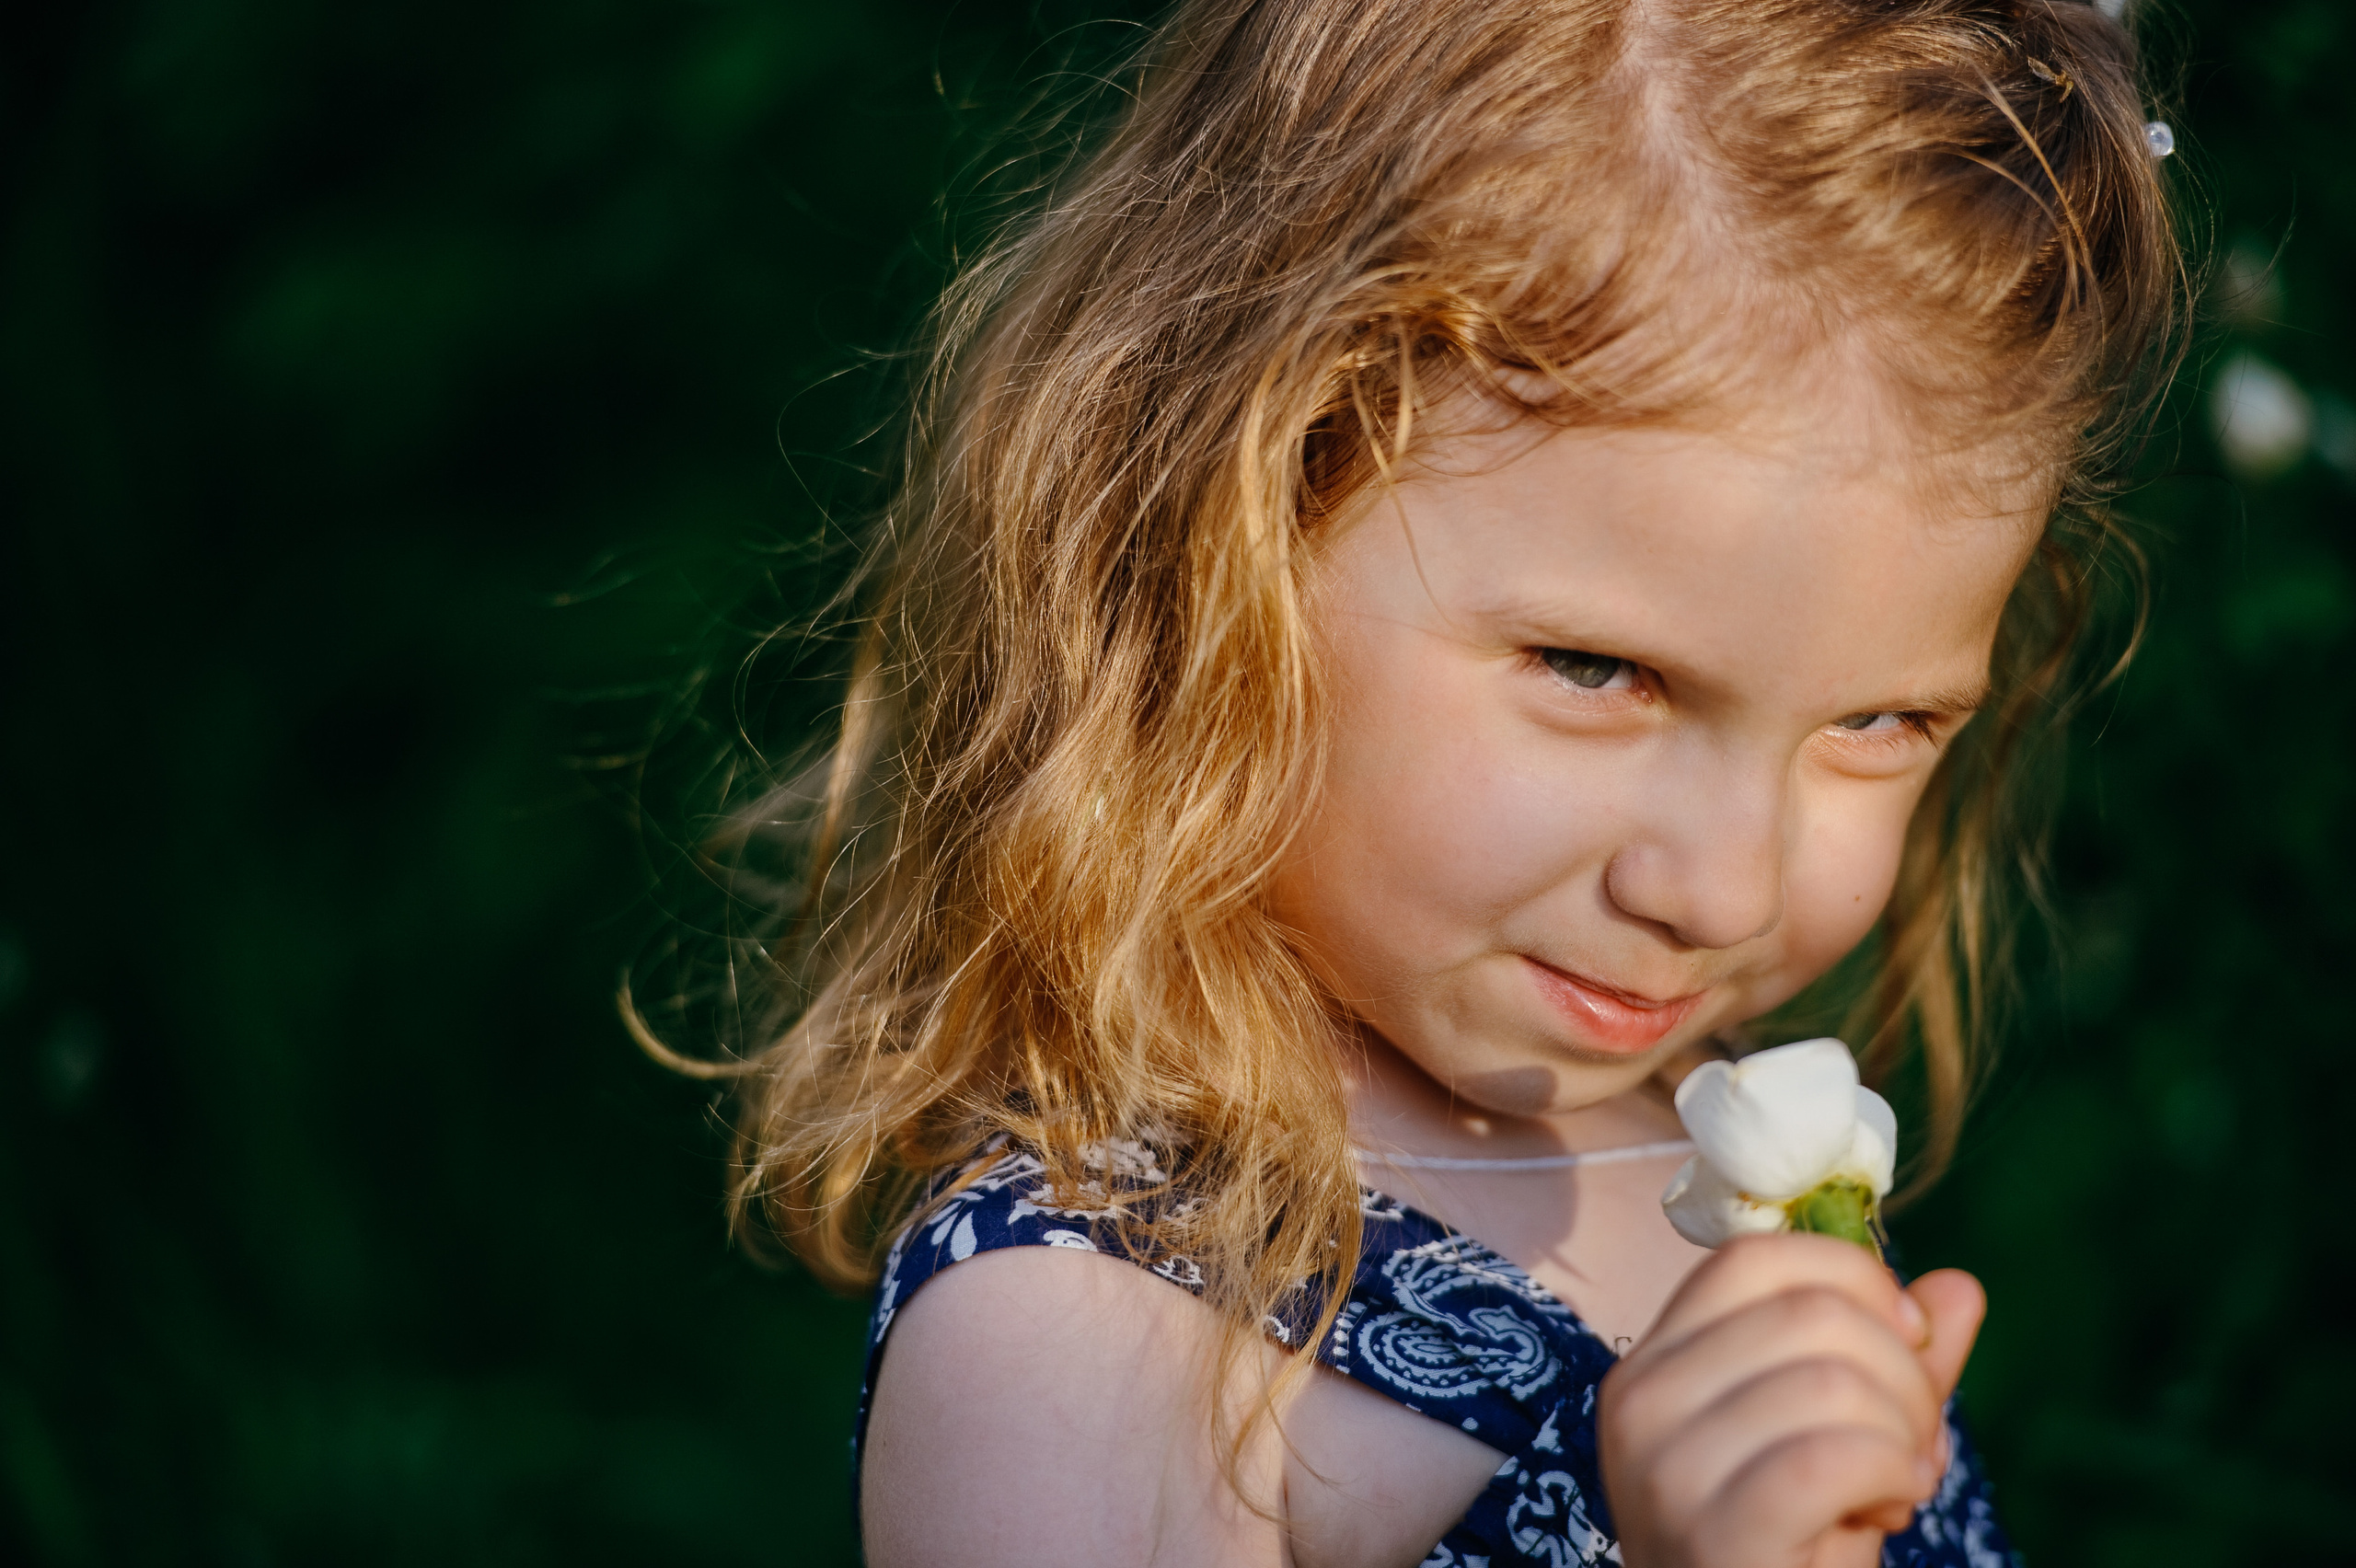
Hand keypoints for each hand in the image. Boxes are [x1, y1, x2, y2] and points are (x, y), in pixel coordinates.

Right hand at [1597, 1233, 1985, 1567]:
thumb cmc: (1792, 1554)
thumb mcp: (1844, 1444)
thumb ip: (1896, 1367)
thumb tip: (1958, 1290)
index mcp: (1655, 1363)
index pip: (1754, 1256)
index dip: (1853, 1278)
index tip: (1907, 1338)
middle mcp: (1638, 1399)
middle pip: (1809, 1312)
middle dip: (1903, 1373)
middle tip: (1911, 1444)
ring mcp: (1663, 1467)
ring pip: (1831, 1380)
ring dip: (1901, 1436)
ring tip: (1891, 1488)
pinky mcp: (1709, 1531)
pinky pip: (1833, 1454)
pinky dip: (1889, 1474)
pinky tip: (1889, 1507)